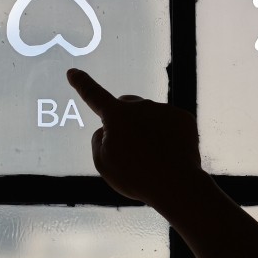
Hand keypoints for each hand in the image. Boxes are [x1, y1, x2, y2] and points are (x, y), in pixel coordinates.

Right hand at [66, 68, 204, 208]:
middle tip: (130, 148)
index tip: (73, 72)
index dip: (82, 84)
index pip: (94, 96)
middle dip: (124, 120)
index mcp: (116, 116)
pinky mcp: (184, 118)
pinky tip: (169, 154)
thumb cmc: (135, 177)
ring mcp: (164, 110)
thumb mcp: (104, 163)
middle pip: (126, 107)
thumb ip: (98, 141)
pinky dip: (168, 136)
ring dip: (148, 131)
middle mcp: (140, 105)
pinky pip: (170, 123)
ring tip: (153, 158)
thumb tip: (105, 130)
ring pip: (150, 117)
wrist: (177, 184)